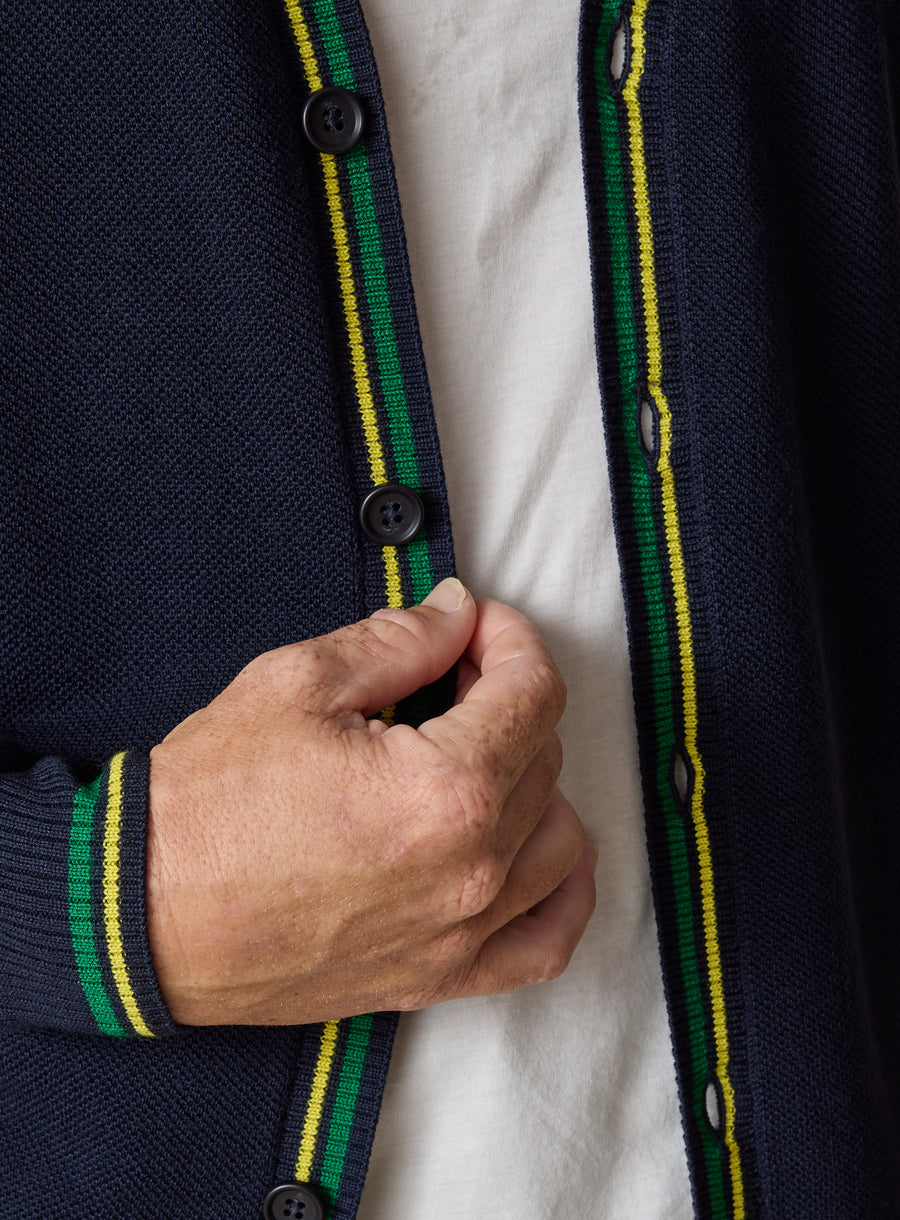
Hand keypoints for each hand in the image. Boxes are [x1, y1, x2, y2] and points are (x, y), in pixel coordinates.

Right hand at [146, 578, 595, 1024]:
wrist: (140, 914)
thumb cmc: (207, 803)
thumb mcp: (296, 684)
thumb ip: (399, 639)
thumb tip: (456, 614)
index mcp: (446, 789)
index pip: (533, 692)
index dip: (510, 638)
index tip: (478, 623)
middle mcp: (472, 868)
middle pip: (545, 756)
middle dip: (508, 696)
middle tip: (452, 674)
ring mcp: (460, 933)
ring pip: (559, 838)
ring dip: (534, 780)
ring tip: (476, 754)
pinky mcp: (436, 976)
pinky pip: (546, 942)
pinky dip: (560, 890)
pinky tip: (535, 850)